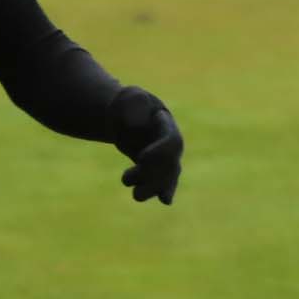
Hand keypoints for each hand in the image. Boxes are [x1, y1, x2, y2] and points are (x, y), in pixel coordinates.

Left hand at [114, 86, 181, 204]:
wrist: (128, 115)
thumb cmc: (130, 104)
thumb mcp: (130, 98)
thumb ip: (133, 105)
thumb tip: (134, 125)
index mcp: (166, 126)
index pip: (172, 142)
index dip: (160, 153)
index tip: (141, 158)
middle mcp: (171, 145)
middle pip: (170, 165)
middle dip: (150, 175)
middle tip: (126, 177)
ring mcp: (167, 158)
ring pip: (166, 180)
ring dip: (149, 189)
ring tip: (130, 186)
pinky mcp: (159, 170)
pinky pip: (165, 184)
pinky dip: (165, 193)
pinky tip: (166, 200)